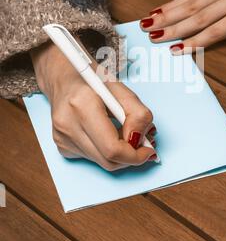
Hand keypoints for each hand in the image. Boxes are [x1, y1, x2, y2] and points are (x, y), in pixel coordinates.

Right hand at [30, 41, 156, 170]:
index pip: (112, 149)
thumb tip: (140, 139)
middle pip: (108, 161)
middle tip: (143, 144)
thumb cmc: (92, 79)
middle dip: (131, 156)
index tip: (148, 150)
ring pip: (102, 162)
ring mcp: (62, 138)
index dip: (135, 155)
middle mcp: (68, 125)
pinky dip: (106, 150)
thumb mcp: (121, 88)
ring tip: (125, 132)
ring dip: (119, 153)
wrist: (62, 78)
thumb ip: (137, 113)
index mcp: (82, 105)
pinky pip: (93, 158)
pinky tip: (106, 133)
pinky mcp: (62, 146)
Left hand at [140, 0, 225, 52]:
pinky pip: (215, 31)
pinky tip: (180, 48)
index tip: (156, 12)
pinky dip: (195, 41)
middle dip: (166, 16)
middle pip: (191, 3)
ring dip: (174, 29)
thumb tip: (199, 11)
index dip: (172, 4)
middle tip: (146, 26)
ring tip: (157, 37)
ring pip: (198, 17)